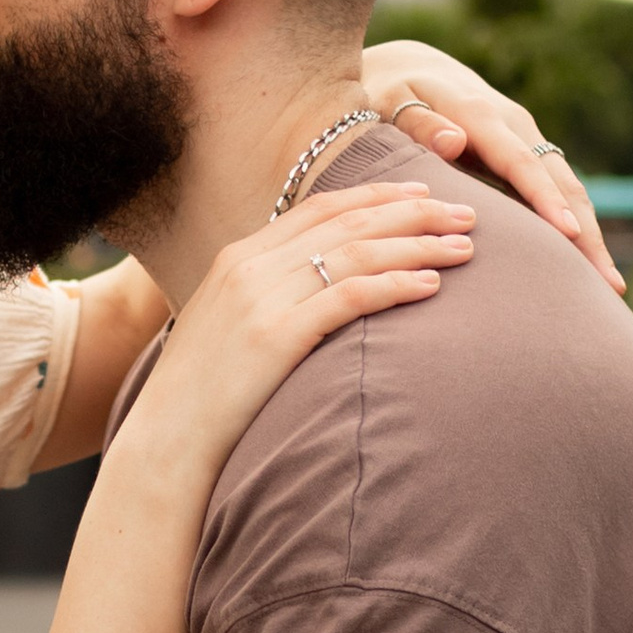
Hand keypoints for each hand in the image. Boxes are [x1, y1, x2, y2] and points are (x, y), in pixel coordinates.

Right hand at [140, 180, 474, 481]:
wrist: (166, 438)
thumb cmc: (204, 393)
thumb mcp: (229, 325)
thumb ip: (268, 296)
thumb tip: (319, 291)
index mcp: (238, 256)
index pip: (319, 208)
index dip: (375, 196)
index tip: (421, 194)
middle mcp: (250, 265)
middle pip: (348, 222)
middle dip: (413, 212)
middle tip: (466, 212)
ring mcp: (261, 298)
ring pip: (357, 252)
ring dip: (418, 245)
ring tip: (466, 247)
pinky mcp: (276, 334)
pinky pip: (350, 296)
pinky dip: (395, 285)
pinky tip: (432, 285)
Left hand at [360, 41, 623, 292]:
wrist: (414, 68)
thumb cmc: (393, 92)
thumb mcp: (392, 101)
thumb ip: (419, 124)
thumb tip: (454, 141)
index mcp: (482, 115)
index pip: (521, 163)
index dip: (546, 199)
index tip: (568, 233)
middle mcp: (516, 125)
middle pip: (562, 182)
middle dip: (586, 232)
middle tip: (607, 285)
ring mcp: (527, 141)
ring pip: (569, 190)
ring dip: (590, 237)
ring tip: (609, 288)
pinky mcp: (527, 156)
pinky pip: (558, 193)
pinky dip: (575, 227)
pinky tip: (585, 267)